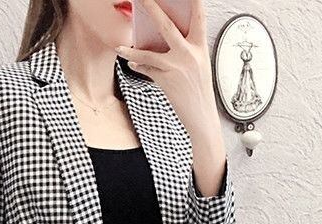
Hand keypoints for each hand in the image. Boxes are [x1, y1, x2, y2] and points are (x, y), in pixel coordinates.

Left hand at [115, 0, 220, 142]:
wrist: (201, 115)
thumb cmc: (199, 89)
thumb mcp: (199, 63)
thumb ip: (186, 48)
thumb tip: (166, 35)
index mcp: (200, 46)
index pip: (199, 16)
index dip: (194, 0)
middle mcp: (189, 54)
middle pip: (167, 26)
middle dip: (152, 9)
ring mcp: (177, 67)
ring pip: (149, 53)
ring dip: (132, 50)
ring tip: (120, 47)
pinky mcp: (166, 81)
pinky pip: (148, 70)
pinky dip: (139, 66)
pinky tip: (132, 64)